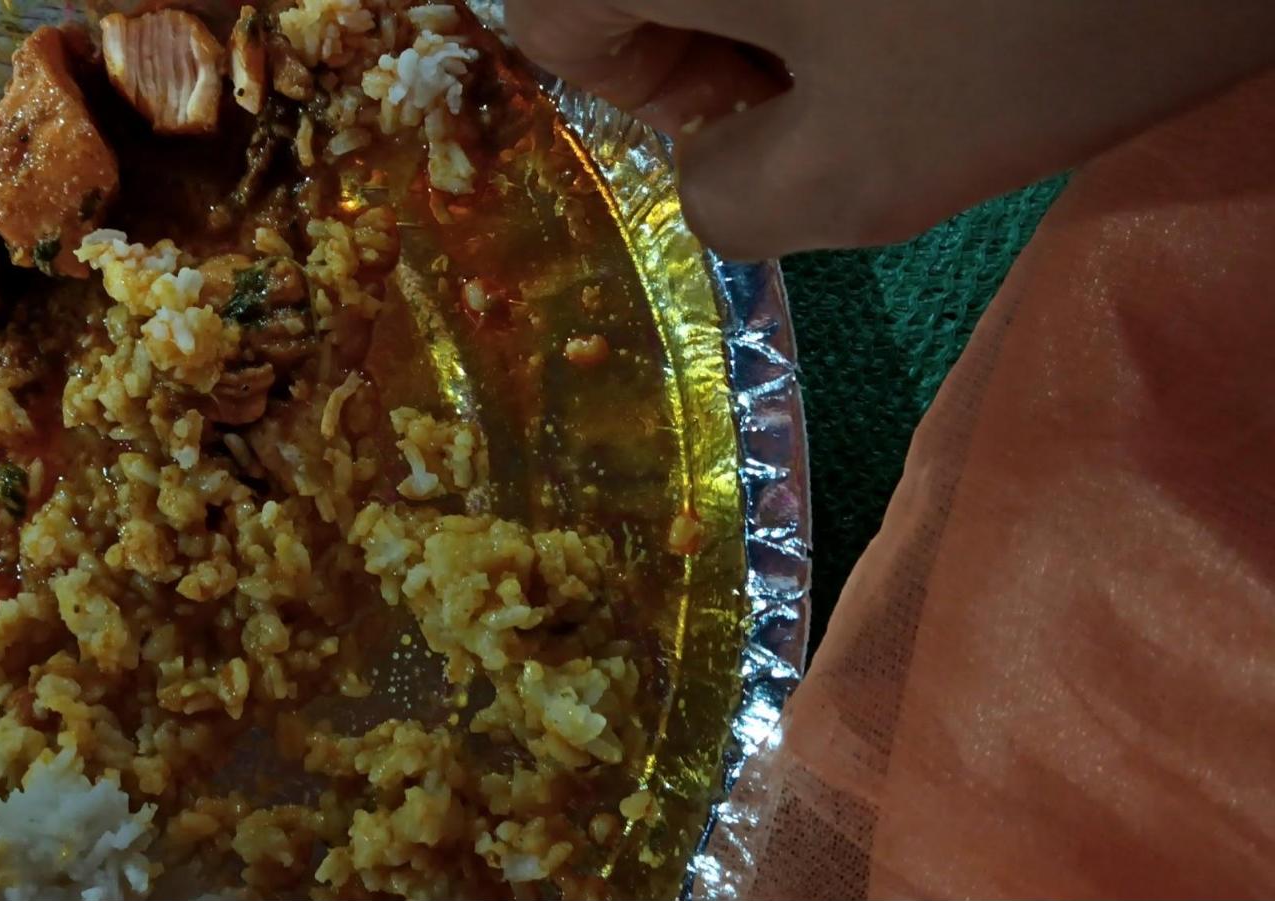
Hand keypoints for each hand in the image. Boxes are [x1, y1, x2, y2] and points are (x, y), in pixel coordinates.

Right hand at [506, 0, 1274, 258]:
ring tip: (919, 34)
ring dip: (802, 7)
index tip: (755, 124)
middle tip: (845, 89)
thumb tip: (707, 183)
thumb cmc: (1025, 21)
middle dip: (723, 45)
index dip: (639, 95)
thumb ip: (728, 207)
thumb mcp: (864, 170)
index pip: (549, 18)